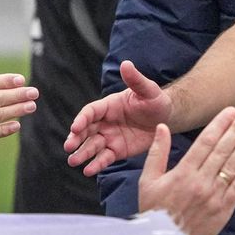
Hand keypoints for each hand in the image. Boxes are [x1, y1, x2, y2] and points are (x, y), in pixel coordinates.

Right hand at [64, 61, 173, 175]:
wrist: (166, 119)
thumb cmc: (156, 100)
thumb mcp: (148, 90)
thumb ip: (136, 80)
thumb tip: (126, 64)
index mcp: (108, 105)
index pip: (90, 112)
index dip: (82, 119)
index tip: (75, 127)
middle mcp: (105, 122)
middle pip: (86, 130)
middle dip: (76, 138)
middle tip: (68, 146)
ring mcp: (109, 137)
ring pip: (92, 146)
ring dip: (82, 153)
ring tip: (73, 162)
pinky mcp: (117, 151)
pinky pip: (104, 158)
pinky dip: (97, 164)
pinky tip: (89, 171)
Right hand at [137, 108, 234, 234]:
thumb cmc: (153, 211)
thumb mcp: (148, 181)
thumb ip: (157, 153)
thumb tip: (162, 127)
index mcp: (183, 173)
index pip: (206, 142)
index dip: (220, 125)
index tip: (230, 112)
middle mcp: (201, 183)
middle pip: (223, 151)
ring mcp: (214, 197)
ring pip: (233, 166)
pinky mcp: (223, 211)